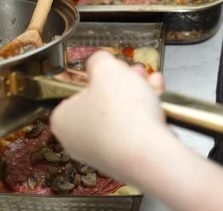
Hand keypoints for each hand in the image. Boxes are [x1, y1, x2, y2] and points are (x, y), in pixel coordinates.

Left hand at [50, 51, 173, 183]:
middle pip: (101, 102)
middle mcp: (77, 141)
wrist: (150, 154)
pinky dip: (147, 116)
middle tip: (136, 72)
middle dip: (123, 83)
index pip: (76, 91)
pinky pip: (134, 133)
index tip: (113, 68)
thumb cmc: (120, 112)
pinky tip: (160, 101)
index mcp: (62, 119)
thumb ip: (98, 60)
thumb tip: (99, 61)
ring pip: (121, 116)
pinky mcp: (126, 162)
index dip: (98, 76)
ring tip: (152, 82)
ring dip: (138, 95)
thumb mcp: (106, 68)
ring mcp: (102, 154)